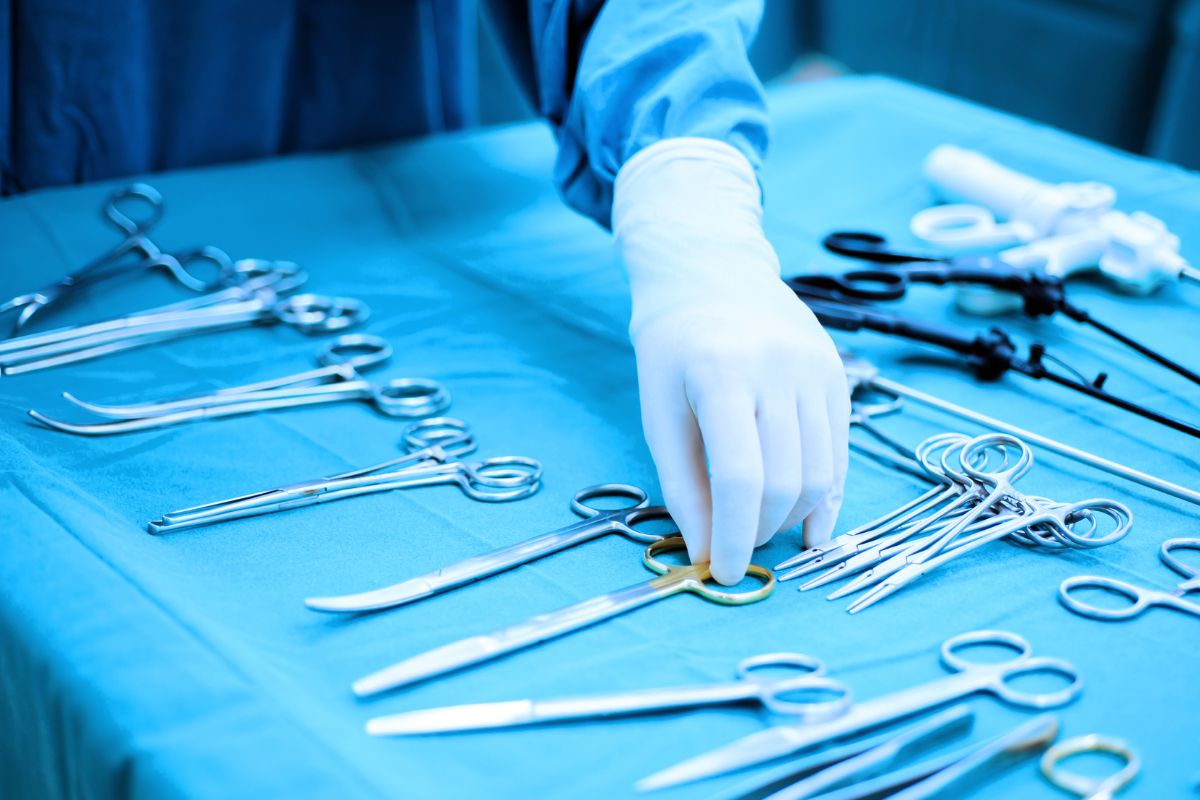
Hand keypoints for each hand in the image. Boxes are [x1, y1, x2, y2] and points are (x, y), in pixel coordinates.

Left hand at [613, 138, 849, 584]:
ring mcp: (817, 369)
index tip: (723, 572)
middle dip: (761, 531)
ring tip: (761, 530)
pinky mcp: (838, 377)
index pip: (741, 477)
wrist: (712, 271)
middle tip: (736, 549)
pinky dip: (825, 495)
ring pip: (822, 472)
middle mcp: (780, 368)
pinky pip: (840, 452)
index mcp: (722, 373)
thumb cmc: (673, 345)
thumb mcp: (659, 413)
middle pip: (786, 481)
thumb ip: (684, 486)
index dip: (734, 536)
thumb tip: (708, 553)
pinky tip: (808, 524)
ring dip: (792, 518)